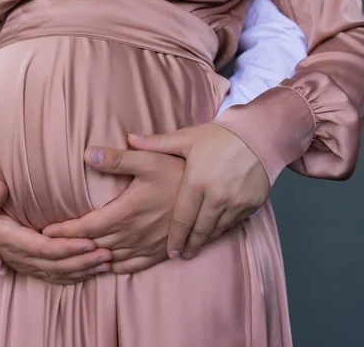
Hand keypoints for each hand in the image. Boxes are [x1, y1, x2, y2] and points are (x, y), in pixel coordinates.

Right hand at [0, 181, 111, 284]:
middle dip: (82, 261)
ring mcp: (26, 267)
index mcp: (11, 242)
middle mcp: (19, 259)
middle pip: (55, 265)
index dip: (67, 248)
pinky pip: (56, 279)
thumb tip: (0, 187)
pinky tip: (93, 272)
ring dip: (83, 270)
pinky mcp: (32, 270)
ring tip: (107, 263)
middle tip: (107, 253)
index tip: (89, 242)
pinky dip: (76, 277)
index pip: (44, 249)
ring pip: (58, 275)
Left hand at [43, 143, 184, 273]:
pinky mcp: (160, 253)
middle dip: (70, 247)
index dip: (63, 231)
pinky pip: (131, 268)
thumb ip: (116, 158)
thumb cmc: (178, 173)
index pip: (85, 227)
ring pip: (109, 260)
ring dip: (88, 260)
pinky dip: (113, 269)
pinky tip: (105, 267)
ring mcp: (146, 247)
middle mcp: (133, 235)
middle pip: (92, 246)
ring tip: (70, 259)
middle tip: (49, 248)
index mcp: (125, 213)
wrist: (211, 195)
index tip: (45, 232)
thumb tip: (86, 153)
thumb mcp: (148, 160)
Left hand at [130, 123, 269, 258]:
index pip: (181, 220)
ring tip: (195, 247)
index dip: (175, 239)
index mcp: (196, 183)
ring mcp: (236, 202)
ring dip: (205, 240)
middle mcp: (216, 197)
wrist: (258, 134)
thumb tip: (129, 138)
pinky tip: (215, 231)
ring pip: (217, 230)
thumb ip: (156, 143)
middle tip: (180, 255)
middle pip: (199, 231)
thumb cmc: (218, 136)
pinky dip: (223, 229)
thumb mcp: (185, 138)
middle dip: (189, 245)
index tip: (170, 251)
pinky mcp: (252, 204)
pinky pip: (234, 223)